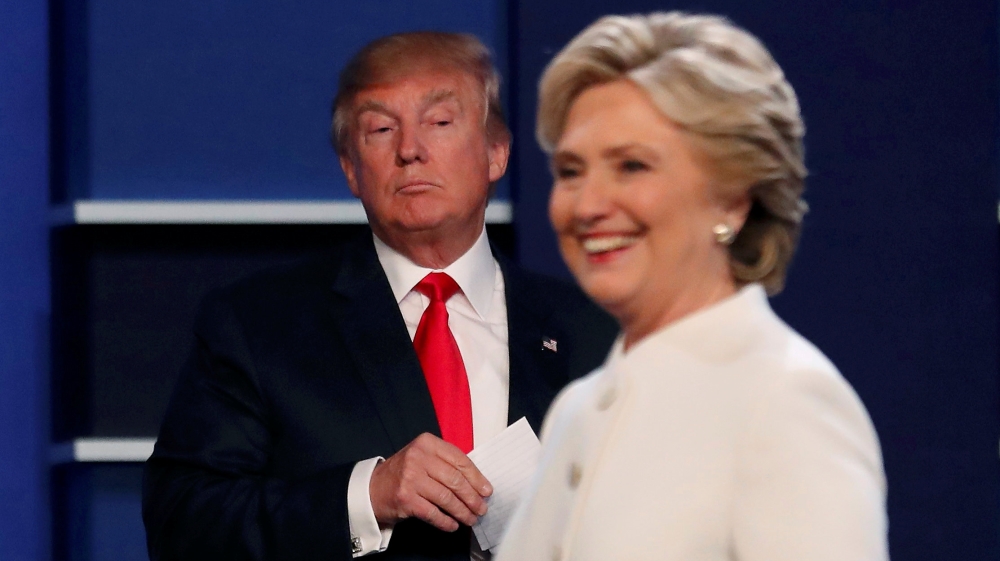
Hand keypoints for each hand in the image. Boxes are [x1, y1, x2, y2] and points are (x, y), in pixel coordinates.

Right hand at [369, 433, 492, 531]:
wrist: (372, 488)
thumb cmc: (404, 473)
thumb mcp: (423, 457)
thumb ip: (446, 463)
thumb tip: (477, 483)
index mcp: (427, 443)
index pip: (459, 460)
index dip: (476, 477)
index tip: (486, 490)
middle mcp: (418, 458)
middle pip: (455, 480)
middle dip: (472, 498)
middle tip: (481, 508)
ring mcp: (410, 478)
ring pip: (446, 498)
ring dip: (462, 511)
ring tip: (470, 519)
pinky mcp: (405, 499)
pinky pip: (433, 513)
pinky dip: (446, 521)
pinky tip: (453, 525)